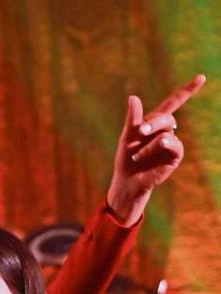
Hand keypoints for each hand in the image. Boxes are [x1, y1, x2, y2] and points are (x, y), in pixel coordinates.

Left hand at [106, 74, 205, 226]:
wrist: (128, 181)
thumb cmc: (126, 158)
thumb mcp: (127, 136)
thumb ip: (133, 118)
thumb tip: (133, 97)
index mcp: (154, 123)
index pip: (174, 103)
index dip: (187, 90)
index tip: (201, 77)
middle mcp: (166, 131)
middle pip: (167, 118)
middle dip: (153, 124)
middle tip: (139, 132)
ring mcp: (172, 143)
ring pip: (167, 133)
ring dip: (150, 143)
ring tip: (137, 155)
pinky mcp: (175, 155)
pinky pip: (173, 144)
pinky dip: (160, 147)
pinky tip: (146, 154)